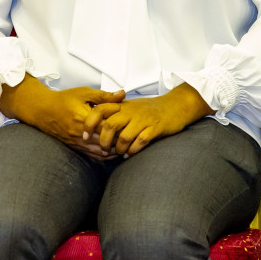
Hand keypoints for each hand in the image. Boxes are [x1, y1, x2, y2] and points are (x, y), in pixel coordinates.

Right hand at [0, 77, 124, 158]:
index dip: (121, 128)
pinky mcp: (73, 146)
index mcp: (83, 119)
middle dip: (120, 142)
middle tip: (134, 139)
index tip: (134, 126)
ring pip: (99, 152)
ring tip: (126, 147)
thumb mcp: (84, 93)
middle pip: (105, 142)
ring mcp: (76, 142)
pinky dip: (103, 156)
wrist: (42, 110)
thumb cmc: (63, 99)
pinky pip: (91, 155)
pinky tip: (113, 153)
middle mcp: (79, 133)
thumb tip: (123, 94)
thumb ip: (104, 96)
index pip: (107, 127)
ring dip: (113, 151)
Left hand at [81, 83, 213, 156]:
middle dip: (103, 141)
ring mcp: (144, 119)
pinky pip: (140, 142)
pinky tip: (130, 154)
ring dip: (118, 148)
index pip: (99, 109)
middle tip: (103, 150)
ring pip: (124, 136)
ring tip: (118, 153)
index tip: (84, 135)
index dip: (89, 123)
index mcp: (122, 105)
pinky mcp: (155, 128)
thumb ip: (114, 113)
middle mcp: (131, 111)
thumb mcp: (130, 106)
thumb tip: (95, 127)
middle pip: (110, 125)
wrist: (176, 106)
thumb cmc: (150, 109)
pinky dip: (133, 151)